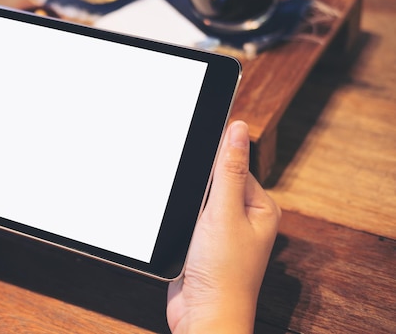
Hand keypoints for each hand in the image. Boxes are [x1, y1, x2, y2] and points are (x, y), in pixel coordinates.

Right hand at [166, 121, 280, 332]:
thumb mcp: (224, 213)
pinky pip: (190, 218)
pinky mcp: (204, 243)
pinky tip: (181, 232)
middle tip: (195, 209)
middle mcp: (245, 218)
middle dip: (199, 189)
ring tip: (191, 226)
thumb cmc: (223, 274)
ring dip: (188, 206)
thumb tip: (238, 129)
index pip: (235, 166)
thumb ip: (229, 170)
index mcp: (261, 208)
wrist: (202, 315)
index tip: (197, 169)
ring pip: (199, 200)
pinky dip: (182, 220)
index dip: (214, 164)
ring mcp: (224, 232)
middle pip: (216, 182)